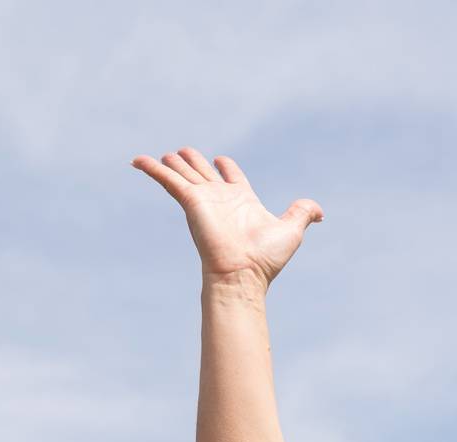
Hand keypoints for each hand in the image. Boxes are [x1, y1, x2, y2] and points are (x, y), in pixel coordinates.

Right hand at [129, 146, 322, 290]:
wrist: (243, 274)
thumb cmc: (265, 258)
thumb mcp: (291, 231)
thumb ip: (303, 214)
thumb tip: (320, 214)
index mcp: (241, 200)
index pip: (231, 176)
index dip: (227, 166)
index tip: (222, 161)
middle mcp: (220, 199)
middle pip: (204, 171)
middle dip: (195, 162)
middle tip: (184, 153)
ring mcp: (203, 199)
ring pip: (185, 172)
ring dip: (174, 163)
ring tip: (164, 157)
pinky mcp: (190, 201)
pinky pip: (167, 179)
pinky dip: (152, 169)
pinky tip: (136, 160)